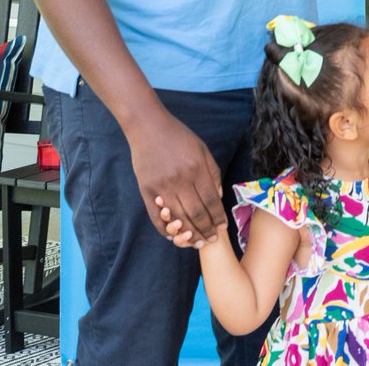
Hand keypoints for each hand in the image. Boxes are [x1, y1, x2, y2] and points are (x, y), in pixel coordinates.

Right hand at [131, 112, 225, 244]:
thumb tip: (218, 196)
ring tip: (198, 242)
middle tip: (212, 240)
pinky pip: (156, 217)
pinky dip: (165, 229)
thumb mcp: (202, 149)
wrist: (148, 127)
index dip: (218, 217)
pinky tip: (174, 235)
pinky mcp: (146, 190)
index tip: (223, 227)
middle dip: (206, 229)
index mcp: (196, 169)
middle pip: (196, 213)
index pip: (211, 200)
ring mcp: (161, 186)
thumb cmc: (179, 136)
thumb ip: (212, 172)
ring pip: (178, 218)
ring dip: (189, 233)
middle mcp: (180, 180)